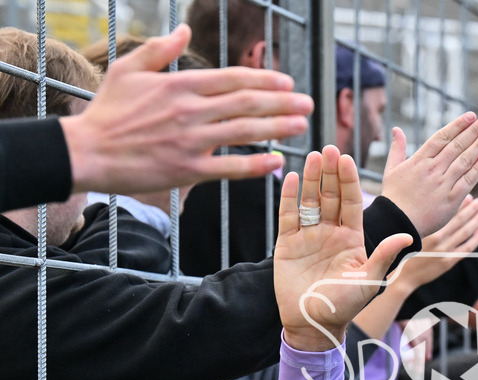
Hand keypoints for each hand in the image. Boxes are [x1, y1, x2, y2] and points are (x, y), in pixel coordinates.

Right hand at [62, 24, 312, 194]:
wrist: (87, 152)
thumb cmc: (107, 111)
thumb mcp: (128, 70)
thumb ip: (160, 49)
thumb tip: (185, 29)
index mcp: (180, 85)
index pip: (234, 78)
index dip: (265, 79)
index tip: (288, 82)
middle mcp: (191, 111)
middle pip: (248, 102)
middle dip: (283, 102)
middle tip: (308, 103)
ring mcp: (192, 141)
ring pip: (245, 131)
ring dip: (278, 128)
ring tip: (302, 126)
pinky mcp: (189, 169)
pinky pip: (230, 167)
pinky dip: (256, 165)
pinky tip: (276, 161)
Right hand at [275, 146, 412, 351]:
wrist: (313, 324)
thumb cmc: (345, 306)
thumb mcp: (369, 280)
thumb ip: (385, 256)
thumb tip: (409, 236)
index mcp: (353, 238)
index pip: (353, 202)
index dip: (350, 180)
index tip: (347, 159)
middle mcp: (332, 232)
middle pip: (331, 195)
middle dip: (330, 173)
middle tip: (329, 148)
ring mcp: (309, 236)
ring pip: (310, 200)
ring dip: (310, 179)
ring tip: (311, 156)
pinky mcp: (288, 243)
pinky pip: (288, 215)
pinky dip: (288, 197)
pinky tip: (290, 177)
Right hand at [380, 112, 477, 236]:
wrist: (398, 222)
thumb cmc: (394, 196)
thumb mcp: (391, 169)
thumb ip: (397, 149)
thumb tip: (397, 129)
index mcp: (419, 160)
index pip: (442, 137)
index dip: (457, 125)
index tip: (470, 116)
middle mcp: (433, 169)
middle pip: (457, 145)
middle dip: (473, 130)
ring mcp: (443, 184)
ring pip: (464, 160)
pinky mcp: (451, 199)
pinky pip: (467, 181)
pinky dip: (477, 169)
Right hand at [390, 196, 477, 291]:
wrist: (402, 275)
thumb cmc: (403, 250)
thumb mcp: (411, 231)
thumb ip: (425, 220)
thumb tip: (437, 204)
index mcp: (428, 229)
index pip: (448, 212)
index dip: (460, 203)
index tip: (468, 195)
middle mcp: (437, 238)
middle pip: (459, 220)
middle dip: (472, 209)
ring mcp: (444, 251)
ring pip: (465, 233)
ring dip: (476, 221)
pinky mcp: (448, 262)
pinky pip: (466, 249)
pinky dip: (476, 239)